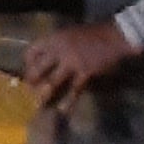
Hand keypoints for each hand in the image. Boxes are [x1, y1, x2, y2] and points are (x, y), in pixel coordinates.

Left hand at [21, 20, 138, 107]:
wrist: (115, 36)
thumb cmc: (94, 34)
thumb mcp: (70, 34)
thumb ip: (58, 45)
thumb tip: (48, 59)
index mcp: (54, 38)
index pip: (32, 51)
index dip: (28, 63)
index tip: (29, 71)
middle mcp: (59, 50)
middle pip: (38, 69)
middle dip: (32, 82)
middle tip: (31, 90)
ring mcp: (72, 62)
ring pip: (52, 82)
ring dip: (45, 95)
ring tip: (39, 105)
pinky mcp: (85, 72)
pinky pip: (74, 89)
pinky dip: (69, 101)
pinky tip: (63, 110)